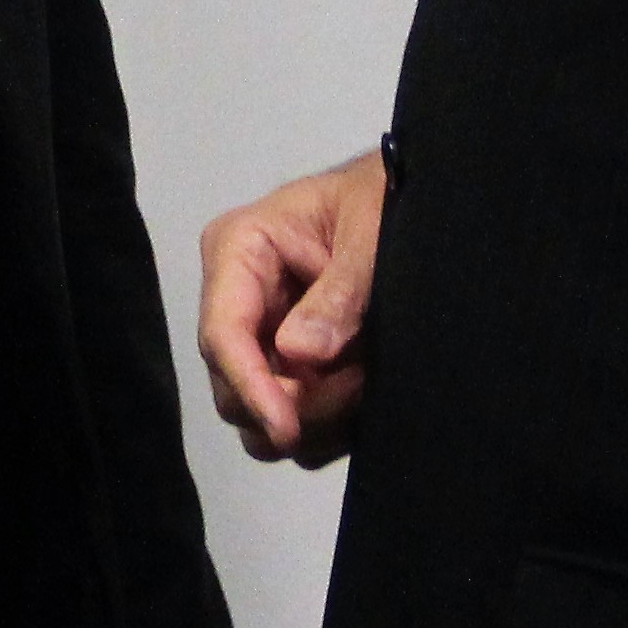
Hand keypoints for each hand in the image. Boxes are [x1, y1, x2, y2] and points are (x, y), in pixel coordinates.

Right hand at [196, 146, 387, 464]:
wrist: (405, 199)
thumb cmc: (383, 198)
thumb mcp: (369, 232)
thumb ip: (340, 292)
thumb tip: (299, 354)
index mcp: (237, 251)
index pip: (223, 333)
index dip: (250, 387)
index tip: (287, 430)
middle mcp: (235, 300)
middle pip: (232, 388)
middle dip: (293, 405)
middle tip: (358, 385)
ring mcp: (259, 340)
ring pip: (258, 419)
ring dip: (314, 421)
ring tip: (366, 381)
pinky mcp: (286, 370)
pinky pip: (292, 425)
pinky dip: (326, 428)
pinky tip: (362, 393)